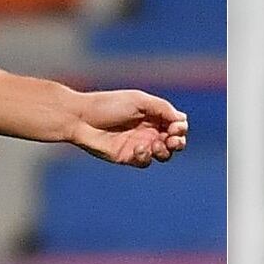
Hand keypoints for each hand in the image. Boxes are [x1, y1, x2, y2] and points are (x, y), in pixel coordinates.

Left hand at [70, 89, 187, 167]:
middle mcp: (148, 131)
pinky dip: (146, 156)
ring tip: (156, 144)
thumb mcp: (139, 100)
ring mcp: (139, 145)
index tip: (175, 126)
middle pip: (174, 142)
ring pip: (164, 155)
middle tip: (172, 139)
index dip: (180, 128)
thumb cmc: (108, 104)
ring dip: (165, 151)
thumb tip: (182, 120)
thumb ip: (162, 108)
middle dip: (178, 142)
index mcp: (153, 115)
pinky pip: (146, 162)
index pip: (176, 125)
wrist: (82, 118)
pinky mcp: (128, 158)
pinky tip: (139, 148)